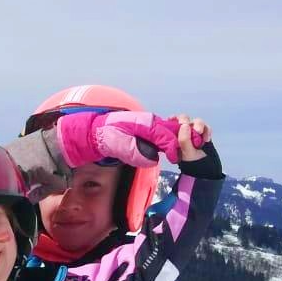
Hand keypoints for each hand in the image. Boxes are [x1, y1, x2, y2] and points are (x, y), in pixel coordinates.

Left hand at [58, 111, 185, 168]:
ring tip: (183, 152)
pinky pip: (162, 134)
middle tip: (186, 154)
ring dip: (178, 140)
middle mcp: (150, 121)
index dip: (173, 147)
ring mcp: (149, 124)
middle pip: (172, 130)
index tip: (175, 159)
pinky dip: (170, 140)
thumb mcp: (117, 145)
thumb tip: (153, 159)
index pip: (165, 135)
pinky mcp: (146, 130)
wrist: (94, 131)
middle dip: (182, 140)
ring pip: (169, 131)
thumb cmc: (105, 137)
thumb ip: (134, 151)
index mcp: (145, 123)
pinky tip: (172, 149)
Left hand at [174, 116, 209, 162]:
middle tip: (185, 124)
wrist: (206, 167)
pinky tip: (206, 140)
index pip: (171, 122)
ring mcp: (194, 131)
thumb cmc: (192, 161)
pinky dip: (207, 131)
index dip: (172, 118)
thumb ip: (184, 140)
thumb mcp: (186, 152)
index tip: (171, 119)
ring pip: (196, 121)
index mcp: (174, 135)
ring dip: (198, 125)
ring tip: (199, 132)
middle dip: (185, 120)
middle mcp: (184, 131)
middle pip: (183, 118)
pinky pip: (206, 127)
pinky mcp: (204, 132)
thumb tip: (185, 125)